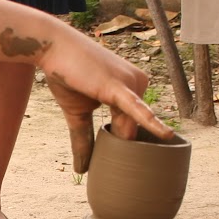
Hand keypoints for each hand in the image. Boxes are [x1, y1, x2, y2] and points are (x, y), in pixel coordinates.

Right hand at [38, 39, 171, 172]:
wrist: (52, 47)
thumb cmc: (66, 75)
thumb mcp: (76, 113)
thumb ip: (83, 140)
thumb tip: (80, 171)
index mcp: (133, 90)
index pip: (132, 127)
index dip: (117, 142)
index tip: (107, 151)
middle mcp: (140, 84)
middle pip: (132, 130)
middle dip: (116, 142)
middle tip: (94, 123)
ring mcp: (133, 84)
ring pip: (128, 128)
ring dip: (112, 135)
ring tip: (91, 106)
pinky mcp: (119, 87)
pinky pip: (136, 110)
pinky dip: (151, 123)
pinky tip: (166, 135)